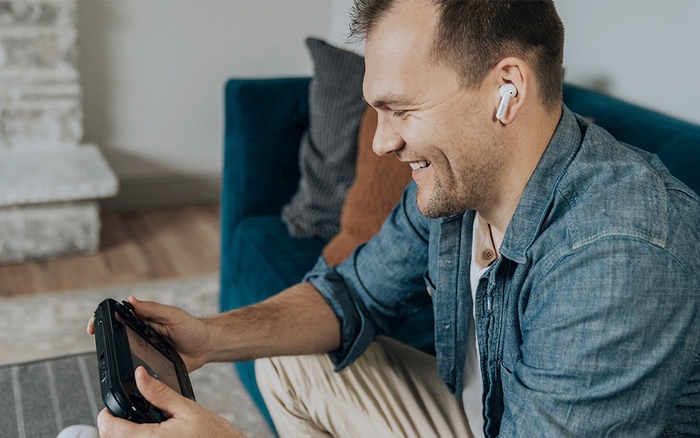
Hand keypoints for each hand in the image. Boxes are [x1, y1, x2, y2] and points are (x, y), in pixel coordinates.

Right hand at [87, 296, 211, 370]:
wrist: (206, 347)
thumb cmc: (192, 328)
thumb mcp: (174, 316)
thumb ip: (153, 309)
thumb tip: (131, 300)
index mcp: (143, 318)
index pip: (117, 315)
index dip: (102, 318)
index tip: (94, 325)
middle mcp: (140, 333)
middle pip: (115, 335)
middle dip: (103, 338)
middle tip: (98, 342)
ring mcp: (143, 349)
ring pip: (122, 353)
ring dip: (115, 355)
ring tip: (111, 357)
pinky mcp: (150, 365)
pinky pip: (135, 369)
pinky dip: (129, 370)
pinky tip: (128, 373)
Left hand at [97, 366, 244, 437]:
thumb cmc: (212, 434)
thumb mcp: (186, 407)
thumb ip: (159, 393)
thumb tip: (139, 375)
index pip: (110, 430)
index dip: (106, 417)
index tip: (110, 410)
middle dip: (114, 427)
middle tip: (125, 416)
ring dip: (124, 434)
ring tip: (140, 425)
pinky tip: (149, 434)